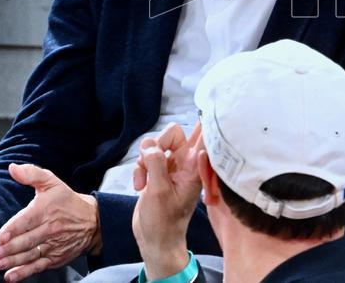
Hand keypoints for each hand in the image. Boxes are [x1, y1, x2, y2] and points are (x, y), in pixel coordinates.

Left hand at [0, 164, 100, 282]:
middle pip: (27, 240)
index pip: (28, 220)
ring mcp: (52, 245)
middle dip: (10, 248)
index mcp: (46, 210)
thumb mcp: (52, 183)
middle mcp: (49, 229)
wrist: (93, 221)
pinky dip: (24, 272)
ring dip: (13, 261)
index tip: (2, 236)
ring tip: (0, 263)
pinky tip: (12, 275)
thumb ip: (32, 174)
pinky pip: (38, 266)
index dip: (14, 229)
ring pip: (30, 254)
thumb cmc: (68, 202)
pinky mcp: (55, 258)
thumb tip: (13, 168)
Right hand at [133, 123, 202, 280]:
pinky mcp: (157, 173)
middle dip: (157, 144)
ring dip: (144, 161)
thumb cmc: (163, 222)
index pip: (203, 136)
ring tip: (144, 182)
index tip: (205, 104)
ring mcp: (171, 167)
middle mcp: (184, 163)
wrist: (155, 240)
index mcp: (193, 166)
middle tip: (151, 161)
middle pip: (173, 133)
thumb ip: (156, 164)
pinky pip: (145, 158)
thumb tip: (150, 146)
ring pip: (155, 145)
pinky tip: (139, 186)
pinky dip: (139, 170)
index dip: (205, 121)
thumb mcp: (159, 192)